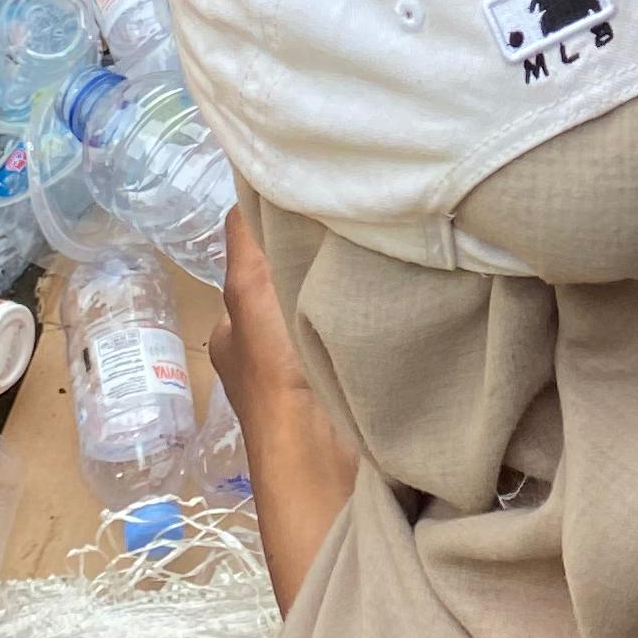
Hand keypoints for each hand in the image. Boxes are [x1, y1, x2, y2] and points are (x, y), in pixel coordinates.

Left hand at [214, 208, 360, 613]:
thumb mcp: (250, 293)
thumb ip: (247, 240)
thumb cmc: (278, 373)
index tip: (319, 194)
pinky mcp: (346, 384)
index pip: (256, 262)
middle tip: (365, 219)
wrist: (326, 459)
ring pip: (329, 305)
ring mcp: (308, 369)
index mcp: (236, 327)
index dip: (281, 229)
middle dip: (322, 255)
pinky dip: (375, 311)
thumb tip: (246, 178)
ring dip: (353, 284)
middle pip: (295, 282)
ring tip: (391, 247)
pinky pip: (358, 329)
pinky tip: (401, 291)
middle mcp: (267, 348)